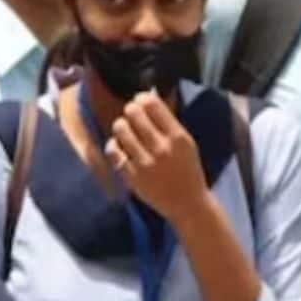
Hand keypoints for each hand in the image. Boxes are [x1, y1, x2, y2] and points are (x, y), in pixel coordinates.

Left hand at [105, 91, 208, 224]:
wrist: (187, 204)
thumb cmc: (186, 170)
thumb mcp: (186, 144)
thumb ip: (168, 123)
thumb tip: (148, 97)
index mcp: (178, 137)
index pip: (152, 105)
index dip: (142, 98)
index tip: (139, 100)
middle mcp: (161, 148)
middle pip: (133, 113)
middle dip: (130, 110)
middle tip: (131, 115)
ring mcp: (145, 162)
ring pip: (120, 129)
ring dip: (120, 125)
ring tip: (124, 129)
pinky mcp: (131, 176)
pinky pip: (113, 150)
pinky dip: (113, 145)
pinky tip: (118, 146)